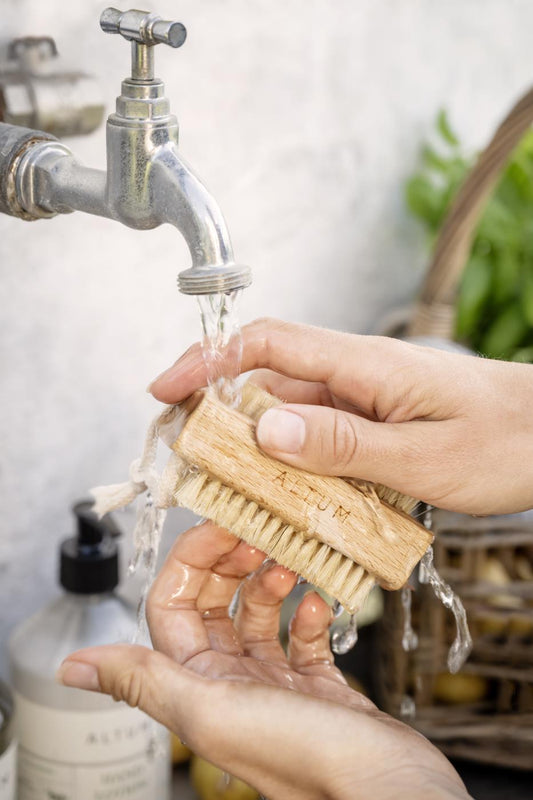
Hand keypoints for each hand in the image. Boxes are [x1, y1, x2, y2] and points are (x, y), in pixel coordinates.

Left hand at [57, 522, 467, 799]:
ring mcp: (277, 688)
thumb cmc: (305, 756)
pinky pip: (304, 639)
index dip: (191, 561)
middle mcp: (232, 686)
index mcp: (199, 687)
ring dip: (271, 582)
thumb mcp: (213, 709)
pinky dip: (309, 613)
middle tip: (257, 531)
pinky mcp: (320, 690)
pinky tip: (320, 600)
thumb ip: (145, 680)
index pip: (173, 606)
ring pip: (261, 617)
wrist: (391, 793)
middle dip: (231, 564)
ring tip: (289, 559)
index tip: (221, 525)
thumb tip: (69, 668)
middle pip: (217, 606)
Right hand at [149, 317, 532, 515]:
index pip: (267, 344)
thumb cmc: (504, 441)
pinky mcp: (373, 422)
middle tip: (187, 464)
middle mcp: (354, 373)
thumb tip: (264, 432)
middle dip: (219, 418)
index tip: (166, 391)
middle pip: (266, 383)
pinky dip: (293, 465)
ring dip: (256, 450)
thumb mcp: (422, 455)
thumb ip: (343, 444)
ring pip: (289, 417)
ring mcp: (363, 398)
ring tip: (229, 493)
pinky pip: (318, 438)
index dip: (208, 361)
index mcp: (362, 364)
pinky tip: (288, 498)